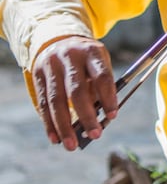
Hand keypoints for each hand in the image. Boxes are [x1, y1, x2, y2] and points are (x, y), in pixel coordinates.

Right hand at [31, 36, 117, 151]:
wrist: (58, 38)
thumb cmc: (86, 59)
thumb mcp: (98, 63)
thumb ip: (100, 87)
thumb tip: (99, 119)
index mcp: (91, 52)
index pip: (102, 76)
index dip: (108, 97)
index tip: (113, 116)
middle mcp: (70, 57)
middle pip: (77, 90)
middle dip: (86, 116)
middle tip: (95, 135)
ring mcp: (51, 65)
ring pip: (56, 100)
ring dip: (64, 126)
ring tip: (71, 145)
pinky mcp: (37, 75)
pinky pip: (43, 103)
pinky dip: (49, 123)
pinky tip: (55, 138)